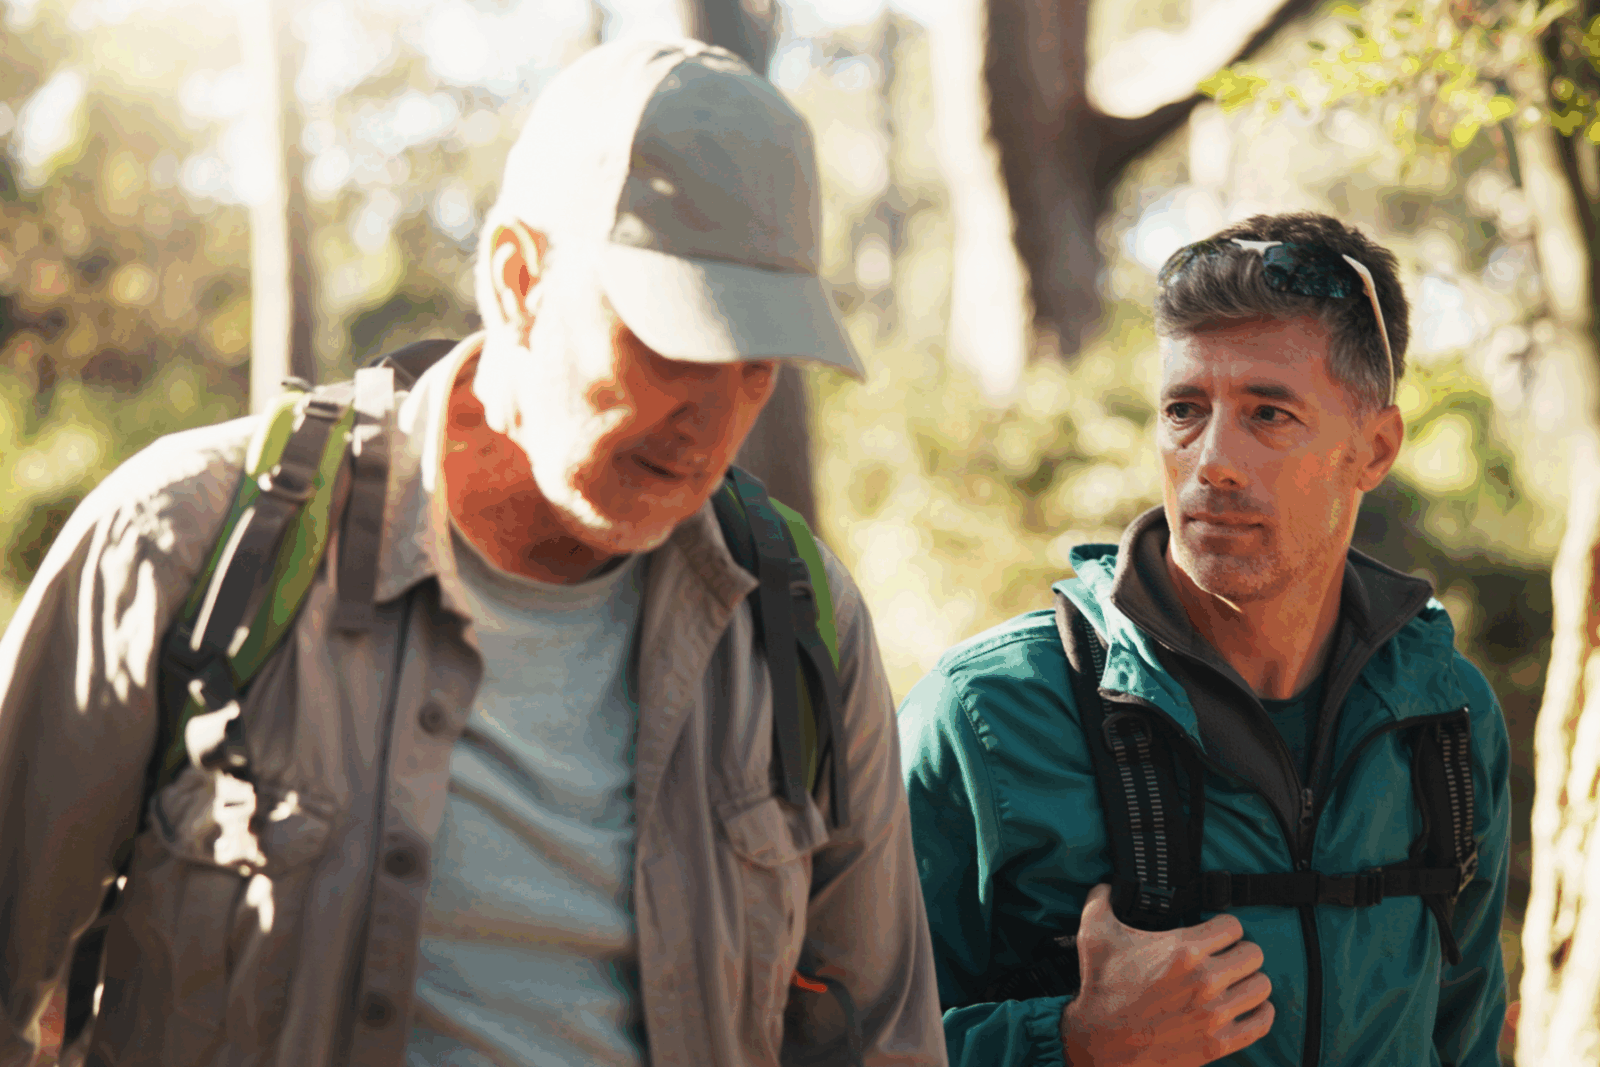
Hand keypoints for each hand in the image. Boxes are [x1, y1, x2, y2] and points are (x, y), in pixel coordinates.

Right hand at [1058, 884, 1273, 1065]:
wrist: (1100, 1044)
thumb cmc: (1101, 989)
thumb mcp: (1094, 936)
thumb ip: (1100, 901)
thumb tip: (1106, 886)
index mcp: (1183, 950)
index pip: (1233, 926)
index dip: (1224, 927)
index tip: (1216, 934)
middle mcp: (1205, 980)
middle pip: (1253, 954)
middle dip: (1240, 952)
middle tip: (1226, 958)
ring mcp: (1215, 1013)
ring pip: (1261, 986)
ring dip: (1250, 982)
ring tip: (1236, 982)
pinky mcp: (1218, 1043)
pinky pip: (1261, 1023)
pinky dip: (1260, 1014)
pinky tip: (1248, 1008)